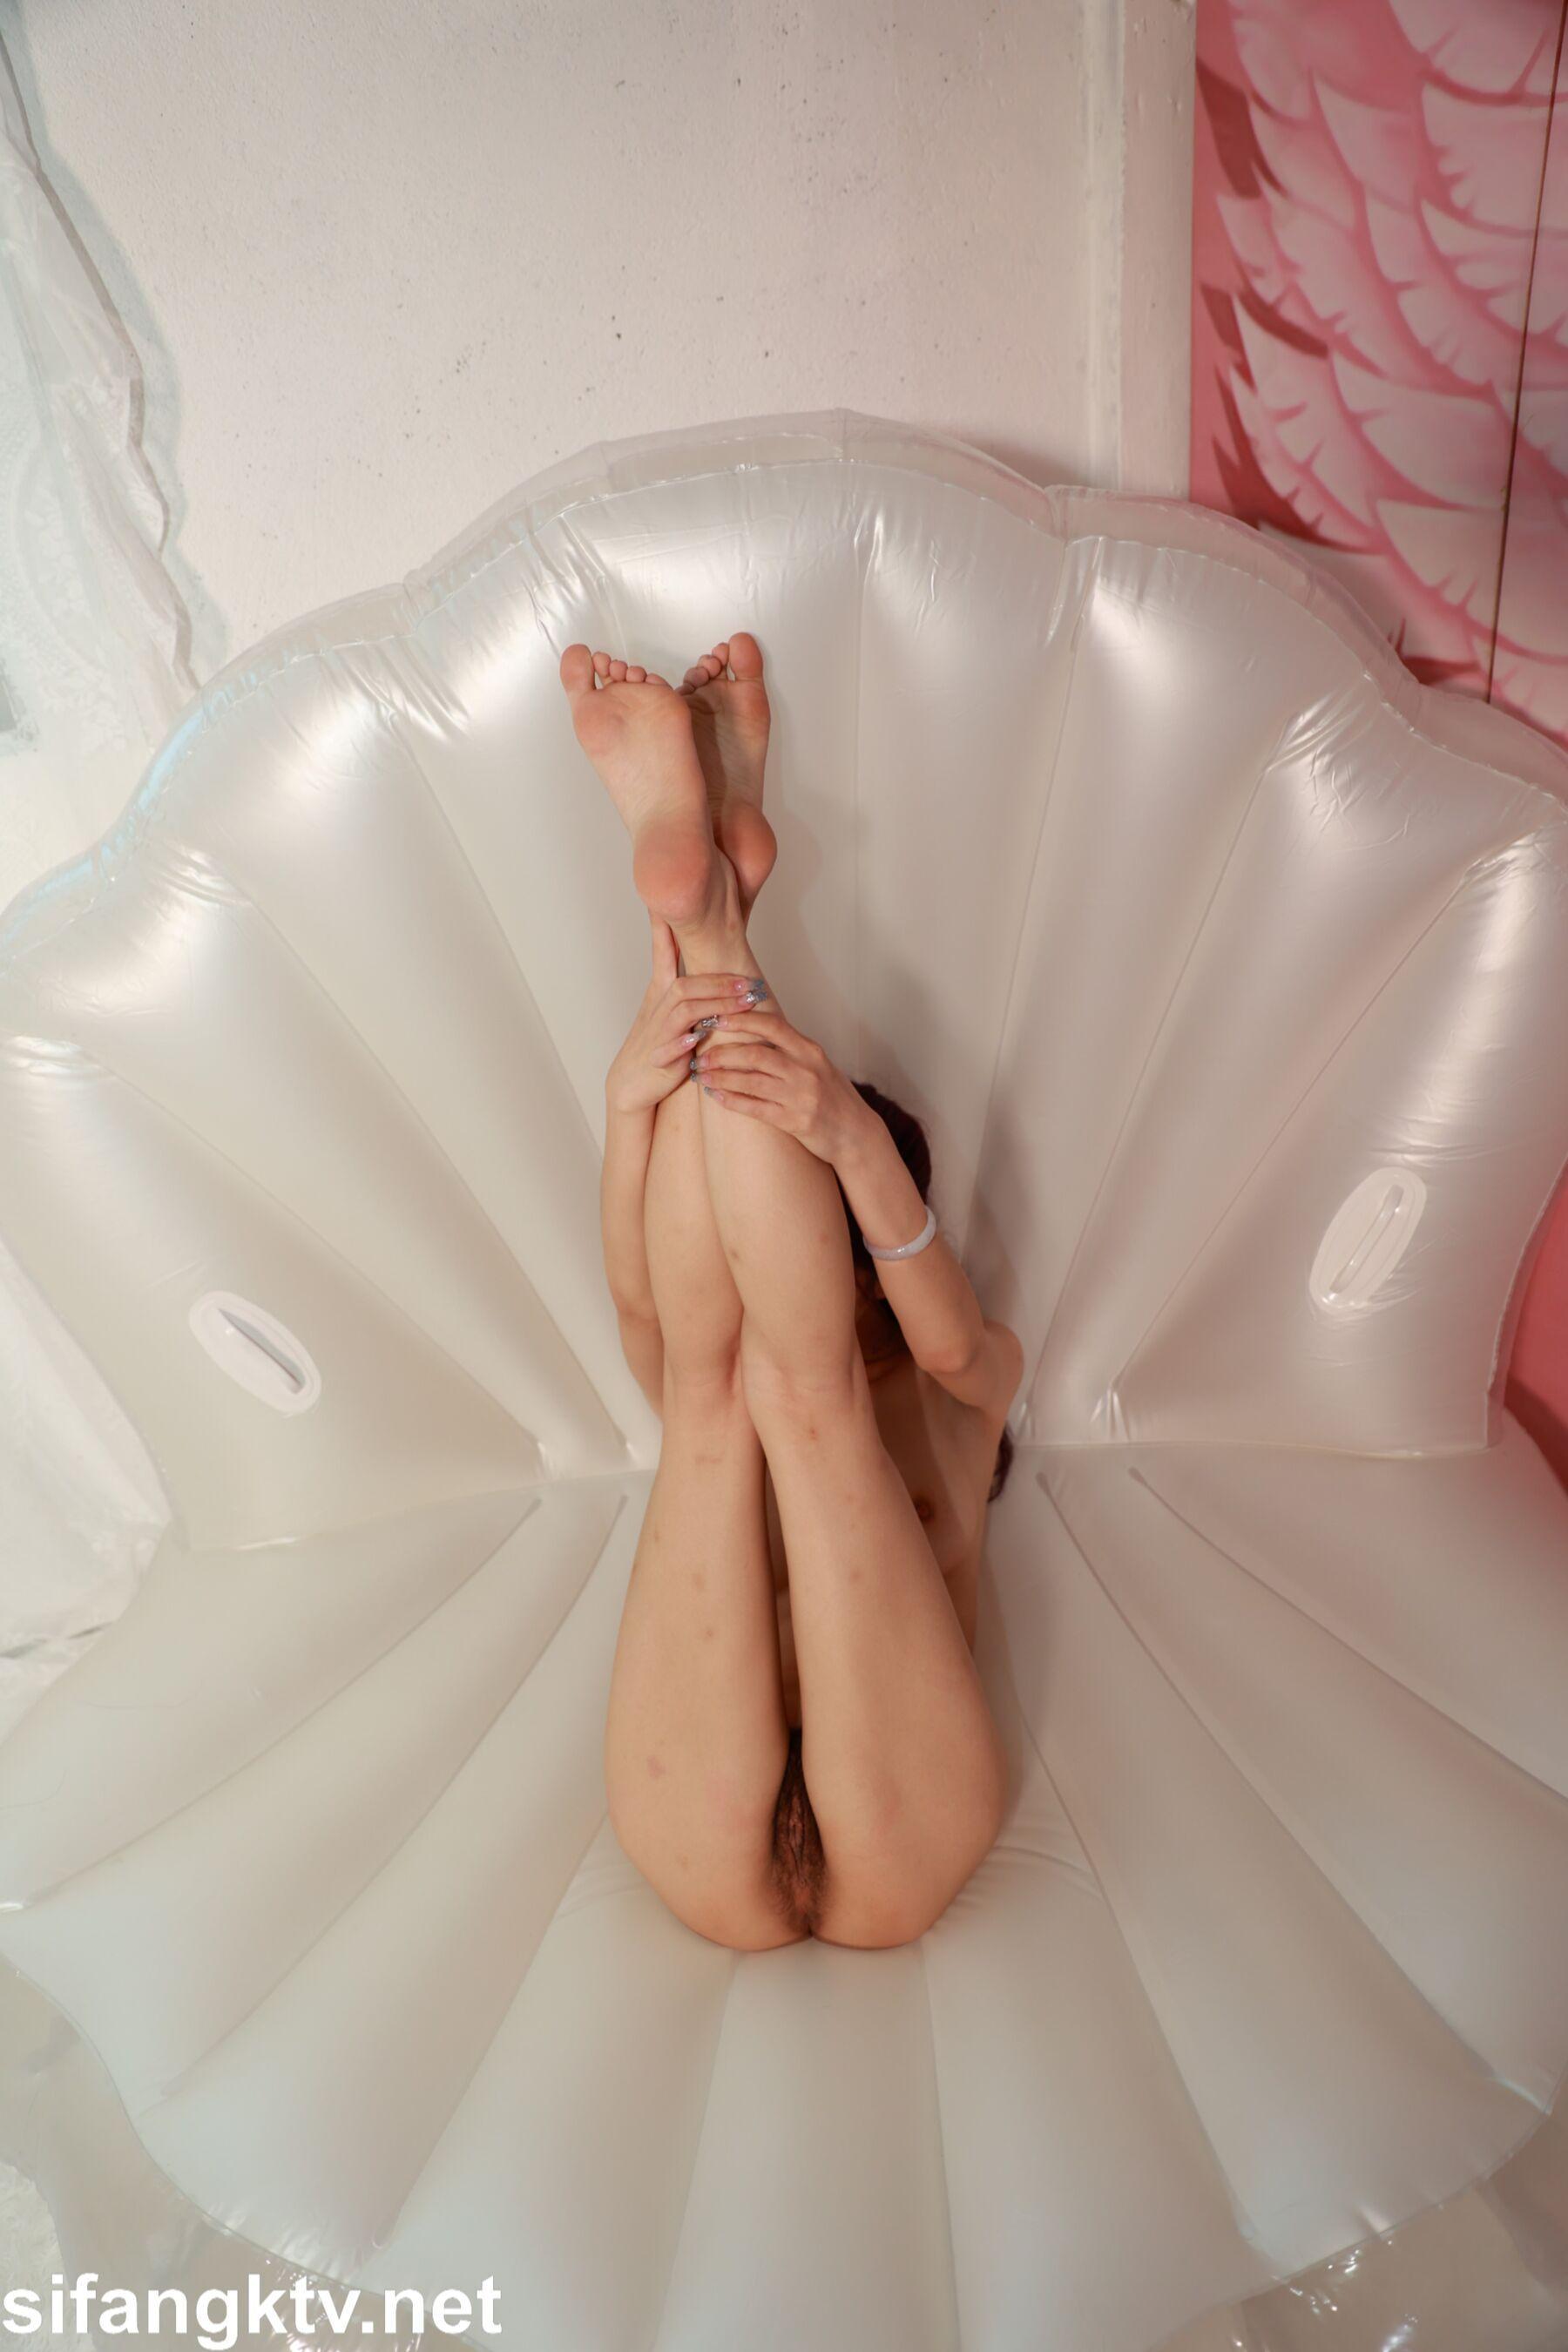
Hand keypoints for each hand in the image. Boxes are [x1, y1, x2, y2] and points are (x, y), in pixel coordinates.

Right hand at [606, 916, 757, 1116]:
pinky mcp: (659, 1058)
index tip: (668, 902)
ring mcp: (658, 1032)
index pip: (663, 953)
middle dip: (719, 980)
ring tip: (744, 1003)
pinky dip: (683, 1041)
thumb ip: (692, 987)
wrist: (632, 1083)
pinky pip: (669, 1047)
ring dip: (716, 1004)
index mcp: (661, 993)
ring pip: (684, 1010)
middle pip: (686, 983)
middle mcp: (658, 1007)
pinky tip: (697, 1037)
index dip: (664, 927)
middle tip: (750, 980)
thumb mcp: (672, 1010)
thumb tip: (717, 963)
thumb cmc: (658, 1043)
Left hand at [689, 997, 867, 1164]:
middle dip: (723, 1053)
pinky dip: (733, 1101)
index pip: (772, 1025)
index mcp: (810, 1050)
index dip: (741, 1020)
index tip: (716, 1019)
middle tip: (701, 1055)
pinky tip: (717, 1097)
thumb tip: (753, 1029)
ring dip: (722, 1077)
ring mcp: (801, 1096)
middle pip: (756, 1053)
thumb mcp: (816, 1064)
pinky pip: (756, 1109)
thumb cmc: (832, 1096)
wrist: (856, 1133)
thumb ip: (789, 1048)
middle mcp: (806, 1070)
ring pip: (751, 1081)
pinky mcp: (795, 1121)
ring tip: (702, 1075)